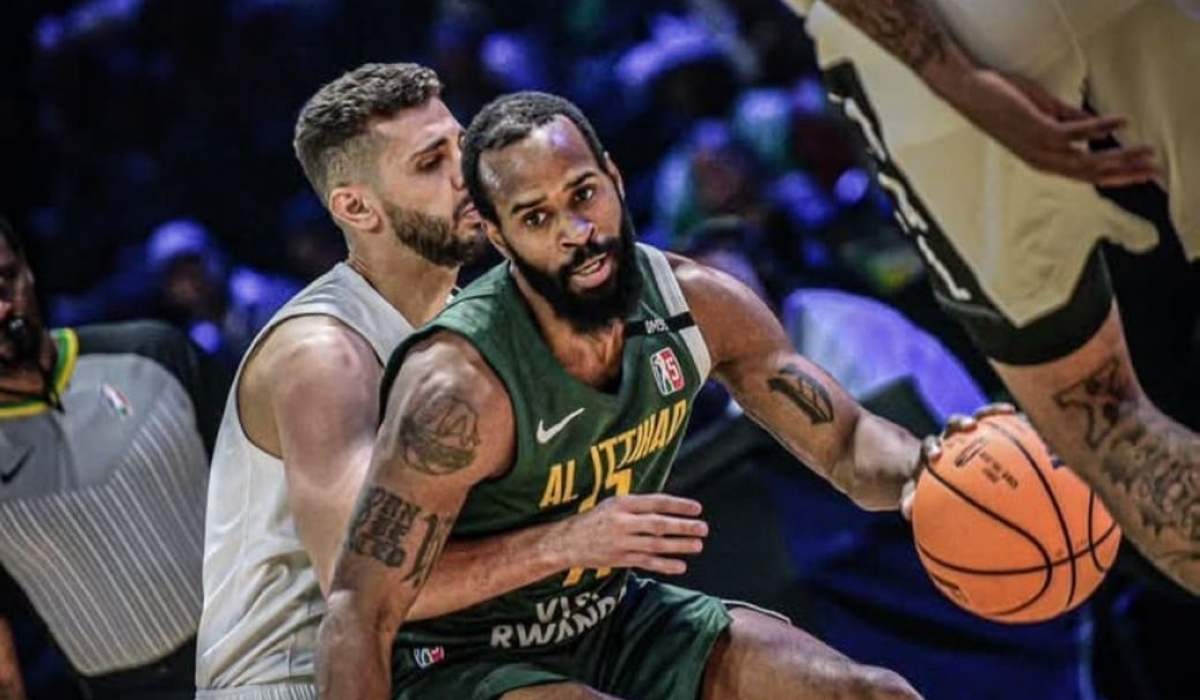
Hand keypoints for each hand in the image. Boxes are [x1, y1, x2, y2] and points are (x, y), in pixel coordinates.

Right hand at [548, 494, 708, 575]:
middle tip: (703, 528)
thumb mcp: (612, 504)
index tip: (696, 508)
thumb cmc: (593, 520)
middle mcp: (622, 521)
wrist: (566, 542)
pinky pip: (646, 562)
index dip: (678, 505)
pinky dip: (664, 564)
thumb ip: (637, 506)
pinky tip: (680, 566)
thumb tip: (667, 507)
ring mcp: (621, 542)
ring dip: (678, 546)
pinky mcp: (620, 559)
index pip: (656, 502)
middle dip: (683, 526)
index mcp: (622, 503)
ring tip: (697, 546)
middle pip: (658, 524)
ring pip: (655, 544)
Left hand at [900, 402, 1018, 519]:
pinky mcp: (980, 434)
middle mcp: (947, 439)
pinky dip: (1010, 424)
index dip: (932, 448)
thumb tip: (905, 512)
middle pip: (952, 425)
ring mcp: (964, 435)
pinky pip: (997, 427)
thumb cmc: (924, 485)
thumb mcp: (915, 493)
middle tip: (970, 426)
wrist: (931, 471)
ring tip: (1009, 411)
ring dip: (990, 414)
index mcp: (930, 452)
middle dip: (960, 423)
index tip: (937, 456)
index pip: (929, 444)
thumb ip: (909, 500)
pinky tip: (1030, 424)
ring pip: (978, 419)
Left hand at [941, 69, 1159, 186]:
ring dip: (1120, 156)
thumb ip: (1068, 122)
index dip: (1115, 176)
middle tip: (1153, 172)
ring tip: (1146, 152)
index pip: (1086, 174)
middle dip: (1125, 173)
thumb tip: (1093, 128)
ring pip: (1087, 159)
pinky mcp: (1036, 129)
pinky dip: (1099, 128)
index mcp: (1044, 159)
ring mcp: (1039, 147)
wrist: (971, 92)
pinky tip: (1120, 123)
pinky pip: (1074, 132)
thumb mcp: (1043, 113)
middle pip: (1092, 173)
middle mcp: (1043, 160)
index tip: (1141, 175)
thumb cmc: (1002, 102)